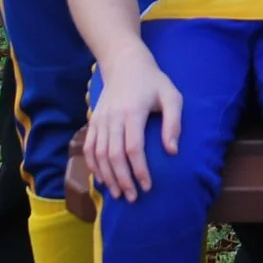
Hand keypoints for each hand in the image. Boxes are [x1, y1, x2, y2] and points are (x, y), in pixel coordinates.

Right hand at [85, 48, 181, 201]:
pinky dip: (93, 167)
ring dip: (107, 177)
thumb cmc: (153, 82)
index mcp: (133, 111)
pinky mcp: (93, 122)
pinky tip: (103, 179)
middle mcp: (113, 118)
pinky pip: (89, 149)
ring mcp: (99, 120)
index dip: (139, 170)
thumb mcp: (171, 96)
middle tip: (133, 197)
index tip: (147, 186)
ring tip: (119, 194)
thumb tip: (172, 151)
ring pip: (98, 155)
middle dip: (122, 179)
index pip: (133, 148)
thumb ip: (173, 122)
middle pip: (113, 156)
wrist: (124, 64)